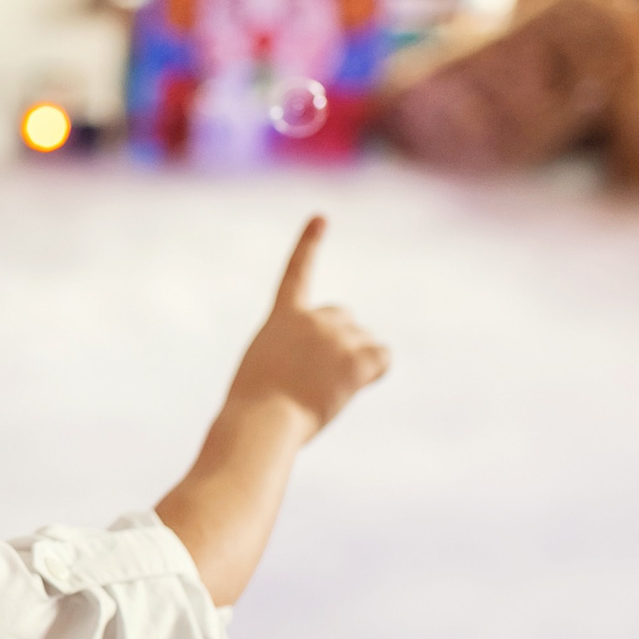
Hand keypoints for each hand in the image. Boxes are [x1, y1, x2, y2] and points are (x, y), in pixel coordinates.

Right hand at [223, 216, 389, 439]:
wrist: (263, 420)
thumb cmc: (256, 407)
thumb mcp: (265, 368)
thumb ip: (293, 353)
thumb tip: (326, 374)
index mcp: (283, 316)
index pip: (297, 272)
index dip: (308, 243)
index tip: (320, 218)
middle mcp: (314, 316)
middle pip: (344, 318)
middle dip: (339, 341)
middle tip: (315, 375)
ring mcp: (337, 335)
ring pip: (364, 342)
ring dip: (352, 364)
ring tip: (324, 389)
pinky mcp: (357, 356)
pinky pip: (382, 359)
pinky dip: (373, 374)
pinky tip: (351, 387)